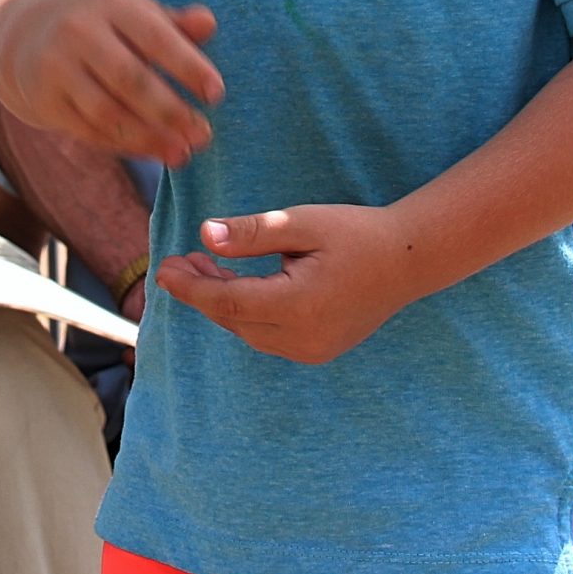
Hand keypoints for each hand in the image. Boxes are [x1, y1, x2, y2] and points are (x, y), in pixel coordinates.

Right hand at [0, 0, 220, 162]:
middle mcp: (79, 32)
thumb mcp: (132, 13)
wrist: (24, 37)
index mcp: (111, 4)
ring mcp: (57, 68)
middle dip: (171, 111)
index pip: (154, 36)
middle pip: (130, 79)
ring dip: (148, 138)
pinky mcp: (45, 101)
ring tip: (182, 154)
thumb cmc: (100, 24)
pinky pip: (89, 130)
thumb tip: (210, 23)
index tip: (216, 94)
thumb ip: (173, 23)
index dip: (187, 66)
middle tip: (204, 135)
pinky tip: (153, 153)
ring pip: (108, 112)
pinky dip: (124, 145)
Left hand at [156, 205, 417, 364]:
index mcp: (298, 306)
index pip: (227, 302)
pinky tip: (236, 285)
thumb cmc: (356, 233)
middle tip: (178, 262)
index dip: (191, 288)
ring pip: (248, 331)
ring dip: (222, 302)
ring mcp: (312, 350)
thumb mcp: (301, 223)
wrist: (409, 259)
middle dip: (202, 292)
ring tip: (203, 267)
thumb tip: (205, 235)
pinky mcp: (318, 350)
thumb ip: (253, 233)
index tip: (164, 269)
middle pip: (234, 319)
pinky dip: (246, 313)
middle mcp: (302, 338)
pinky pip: (267, 335)